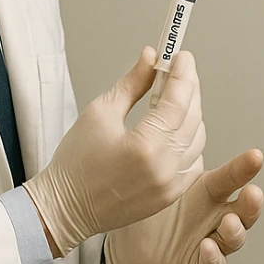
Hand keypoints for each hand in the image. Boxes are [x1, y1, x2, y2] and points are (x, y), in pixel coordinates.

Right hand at [24, 48, 204, 257]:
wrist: (65, 208)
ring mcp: (170, 185)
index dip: (183, 73)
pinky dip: (189, 141)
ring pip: (198, 138)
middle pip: (193, 117)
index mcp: (144, 145)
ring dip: (191, 114)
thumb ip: (132, 83)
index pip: (177, 100)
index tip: (182, 56)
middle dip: (188, 89)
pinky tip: (174, 129)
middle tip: (178, 71)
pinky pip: (194, 161)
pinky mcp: (171, 196)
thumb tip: (151, 57)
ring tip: (173, 99)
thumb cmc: (75, 162)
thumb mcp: (100, 112)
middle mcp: (164, 168)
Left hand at [104, 148, 263, 263]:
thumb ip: (163, 149)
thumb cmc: (144, 206)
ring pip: (236, 237)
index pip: (232, 176)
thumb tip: (162, 104)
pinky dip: (213, 257)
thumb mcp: (153, 178)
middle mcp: (216, 214)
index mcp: (209, 189)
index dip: (245, 167)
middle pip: (245, 208)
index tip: (256, 155)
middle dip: (253, 202)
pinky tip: (207, 247)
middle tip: (253, 192)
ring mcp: (211, 240)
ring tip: (228, 222)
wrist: (126, 245)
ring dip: (237, 230)